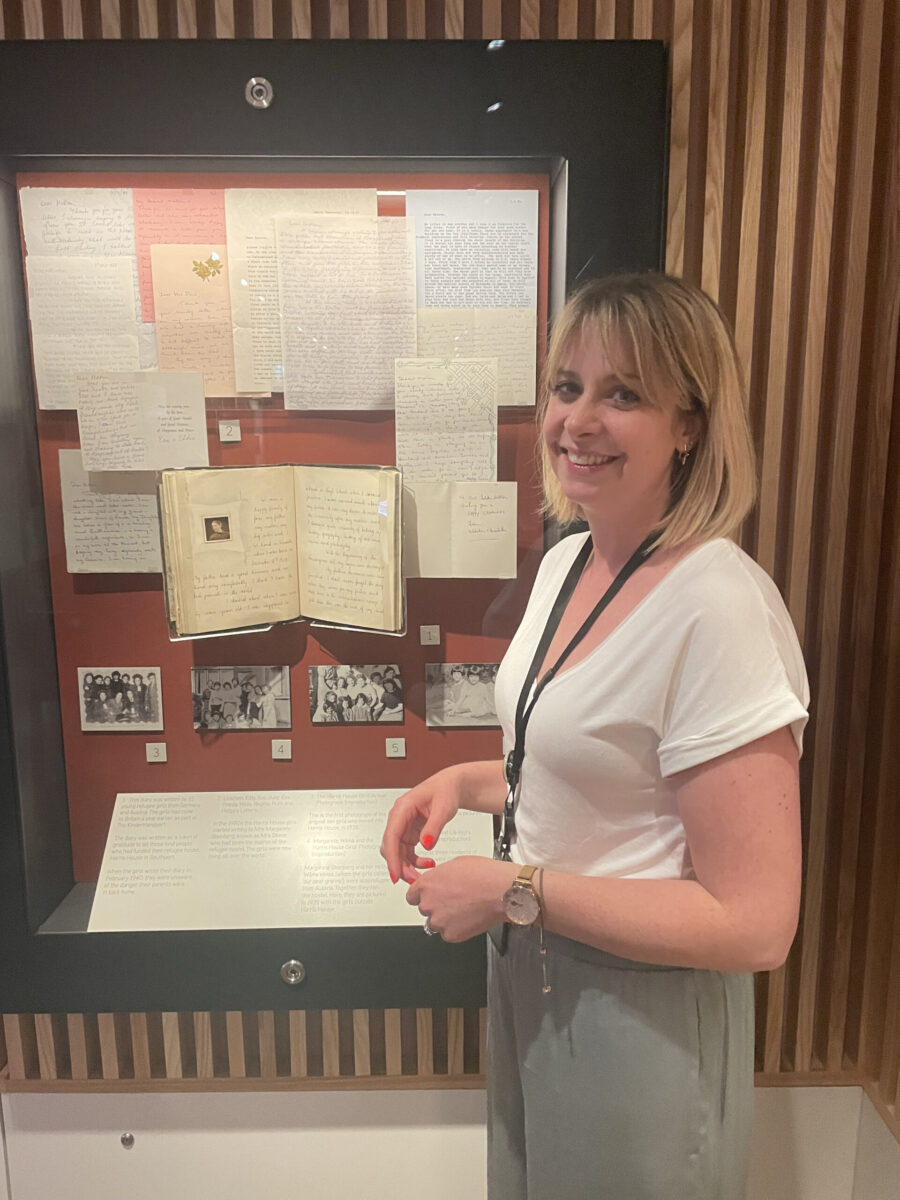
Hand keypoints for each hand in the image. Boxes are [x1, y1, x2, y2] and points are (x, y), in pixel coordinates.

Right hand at [380, 768, 462, 883]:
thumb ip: (434, 826)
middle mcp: (399, 818)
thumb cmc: (446, 791)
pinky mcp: (409, 833)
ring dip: (406, 867)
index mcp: (402, 808)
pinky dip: (414, 861)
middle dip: (400, 866)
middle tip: (414, 881)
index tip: (395, 874)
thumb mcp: (443, 808)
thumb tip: (426, 844)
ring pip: (397, 852)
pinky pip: (406, 852)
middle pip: (391, 847)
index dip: (392, 857)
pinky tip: (427, 864)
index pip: (391, 836)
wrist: (451, 787)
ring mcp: (403, 826)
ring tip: (422, 876)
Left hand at [406, 856, 517, 941]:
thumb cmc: (484, 875)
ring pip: (435, 923)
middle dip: (436, 906)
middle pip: (424, 909)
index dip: (422, 896)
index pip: (411, 896)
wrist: (502, 891)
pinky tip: (468, 918)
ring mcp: (438, 921)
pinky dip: (456, 928)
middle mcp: (428, 903)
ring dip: (445, 918)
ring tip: (463, 909)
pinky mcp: (450, 935)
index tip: (429, 897)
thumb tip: (438, 881)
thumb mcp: (455, 864)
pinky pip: (448, 934)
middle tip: (453, 901)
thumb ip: (439, 876)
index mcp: (427, 884)